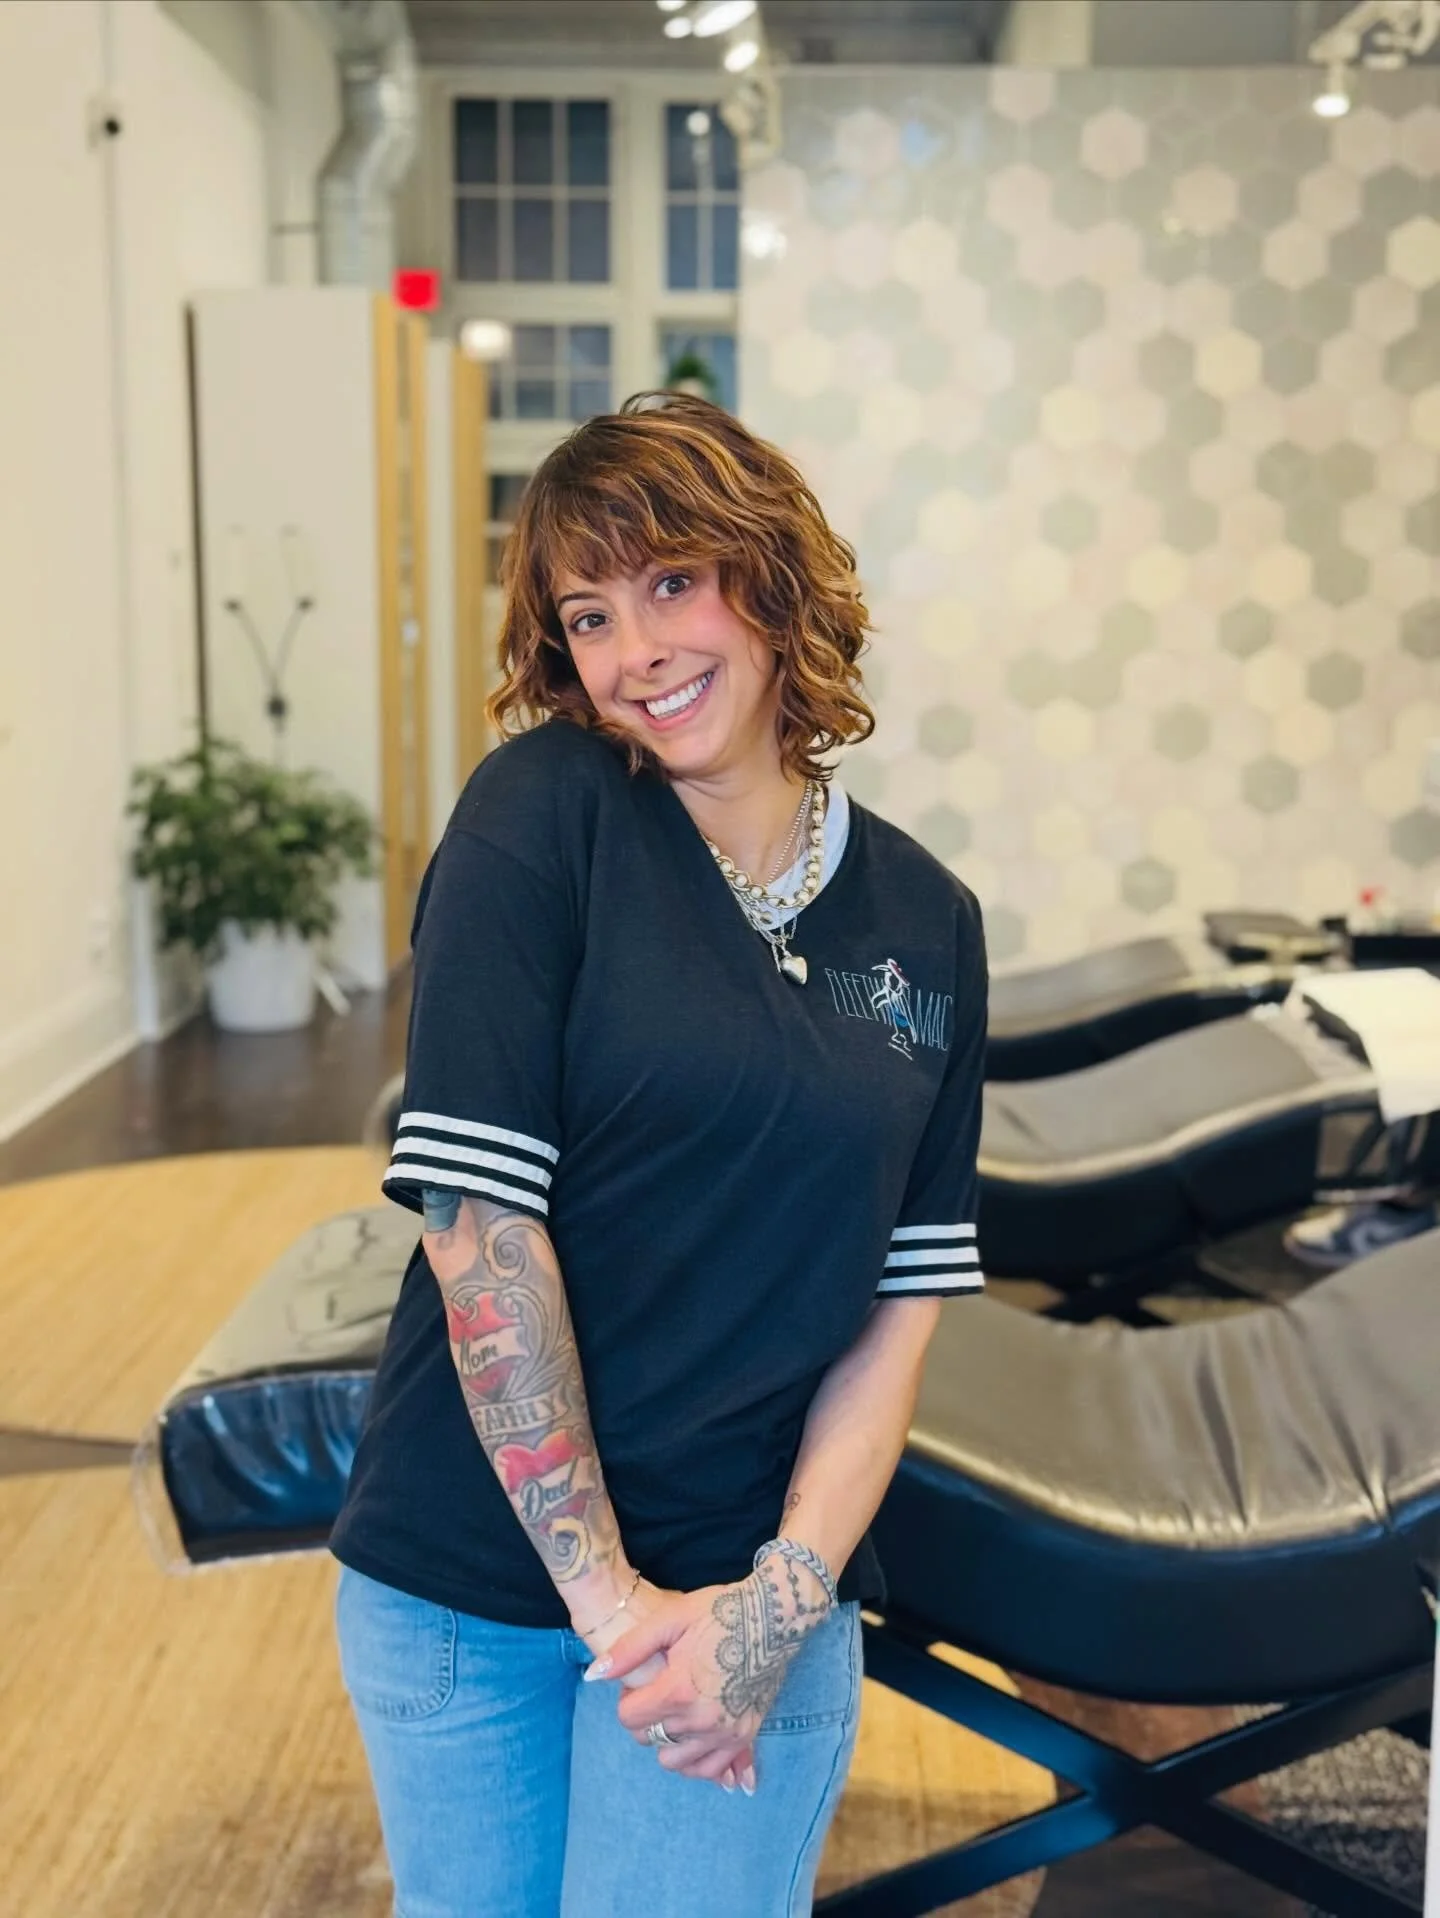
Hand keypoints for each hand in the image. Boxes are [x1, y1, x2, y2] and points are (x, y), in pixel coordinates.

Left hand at [592, 1566, 829, 1790]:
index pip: (629, 1719)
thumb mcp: (670, 1618)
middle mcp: (700, 1720)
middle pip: (649, 1741)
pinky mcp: (745, 1736)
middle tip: (662, 1690)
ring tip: (680, 1712)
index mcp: (678, 1691)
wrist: (773, 1616)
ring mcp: (725, 1732)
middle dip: (647, 1719)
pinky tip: (697, 1738)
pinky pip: (711, 1771)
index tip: (643, 1681)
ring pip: (675, 1762)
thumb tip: (594, 1676)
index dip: (629, 1698)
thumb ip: (630, 1649)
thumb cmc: (719, 1611)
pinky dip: (698, 1761)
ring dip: (669, 1741)